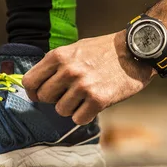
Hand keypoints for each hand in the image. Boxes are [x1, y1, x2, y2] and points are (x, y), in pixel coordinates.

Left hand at [23, 31, 153, 124]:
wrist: (135, 51)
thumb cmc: (105, 50)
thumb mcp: (75, 48)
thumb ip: (56, 64)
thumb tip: (37, 84)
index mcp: (59, 56)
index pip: (30, 82)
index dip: (33, 92)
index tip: (39, 96)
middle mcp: (69, 70)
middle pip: (45, 98)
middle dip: (55, 99)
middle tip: (69, 94)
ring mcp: (83, 85)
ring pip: (61, 110)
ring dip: (72, 107)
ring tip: (85, 97)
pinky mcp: (98, 99)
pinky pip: (78, 118)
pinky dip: (84, 115)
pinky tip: (93, 105)